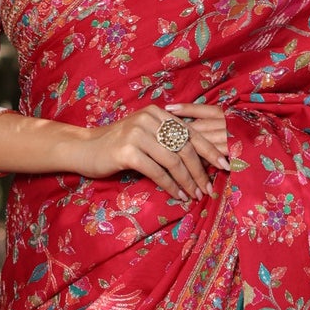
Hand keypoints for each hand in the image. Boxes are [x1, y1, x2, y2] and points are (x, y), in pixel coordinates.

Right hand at [80, 103, 230, 204]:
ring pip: (173, 161)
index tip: (225, 165)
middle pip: (185, 147)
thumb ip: (165, 139)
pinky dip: (170, 186)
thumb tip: (197, 159)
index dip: (210, 149)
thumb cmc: (115, 145)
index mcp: (157, 113)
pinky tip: (177, 195)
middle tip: (209, 188)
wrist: (84, 148)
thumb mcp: (143, 135)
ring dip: (187, 181)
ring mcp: (138, 134)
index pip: (190, 132)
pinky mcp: (128, 151)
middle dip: (200, 171)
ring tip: (195, 195)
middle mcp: (149, 119)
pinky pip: (158, 172)